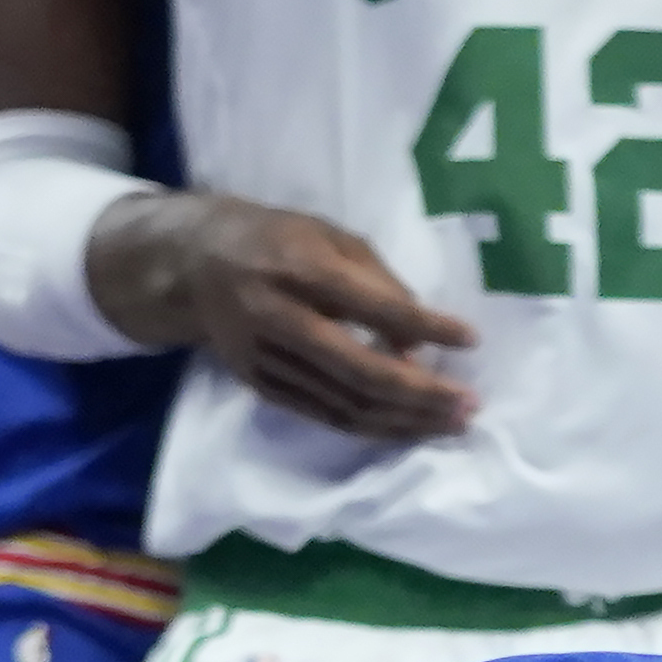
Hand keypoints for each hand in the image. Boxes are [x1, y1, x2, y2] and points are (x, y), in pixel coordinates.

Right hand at [96, 195, 474, 444]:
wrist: (190, 264)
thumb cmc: (273, 239)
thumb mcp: (327, 234)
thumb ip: (375, 280)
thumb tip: (419, 338)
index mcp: (296, 267)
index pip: (372, 307)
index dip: (425, 327)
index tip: (470, 339)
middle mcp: (276, 318)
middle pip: (358, 372)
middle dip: (420, 394)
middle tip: (468, 405)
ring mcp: (264, 360)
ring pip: (342, 404)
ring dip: (402, 421)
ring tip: (450, 424)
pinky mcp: (260, 386)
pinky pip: (323, 416)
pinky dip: (369, 426)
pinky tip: (406, 427)